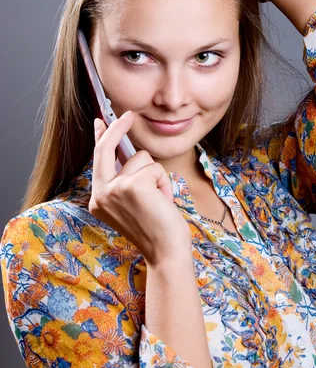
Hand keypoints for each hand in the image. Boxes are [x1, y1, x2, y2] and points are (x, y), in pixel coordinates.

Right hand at [89, 111, 192, 265]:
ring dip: (157, 176)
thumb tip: (128, 152)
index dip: (100, 137)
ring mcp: (114, 189)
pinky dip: (165, 183)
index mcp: (99, 199)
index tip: (101, 120)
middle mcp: (101, 194)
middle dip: (118, 127)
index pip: (97, 160)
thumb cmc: (156, 229)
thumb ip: (125, 180)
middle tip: (130, 115)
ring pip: (142, 159)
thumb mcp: (133, 203)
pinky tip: (164, 202)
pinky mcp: (133, 186)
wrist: (165, 252)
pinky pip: (156, 168)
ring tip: (159, 201)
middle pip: (106, 148)